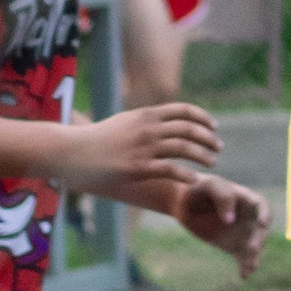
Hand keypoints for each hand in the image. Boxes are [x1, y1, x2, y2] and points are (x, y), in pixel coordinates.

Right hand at [63, 99, 223, 186]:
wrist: (71, 151)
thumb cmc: (95, 139)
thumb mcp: (124, 122)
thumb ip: (143, 122)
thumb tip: (159, 122)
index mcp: (145, 114)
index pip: (183, 110)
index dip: (203, 118)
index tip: (214, 126)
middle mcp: (148, 127)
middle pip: (188, 129)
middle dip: (208, 138)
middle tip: (219, 147)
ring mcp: (144, 147)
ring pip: (184, 147)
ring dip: (202, 155)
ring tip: (212, 163)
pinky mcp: (137, 168)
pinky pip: (170, 170)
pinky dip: (186, 174)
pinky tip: (195, 180)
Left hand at [171, 171, 268, 277]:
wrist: (184, 204)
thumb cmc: (197, 188)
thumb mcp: (208, 185)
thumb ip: (222, 196)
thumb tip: (231, 219)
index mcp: (245, 198)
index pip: (261, 206)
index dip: (265, 214)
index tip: (262, 223)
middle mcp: (248, 217)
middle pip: (261, 229)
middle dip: (260, 238)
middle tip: (252, 248)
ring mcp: (241, 232)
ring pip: (254, 246)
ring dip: (255, 256)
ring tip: (249, 266)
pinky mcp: (233, 246)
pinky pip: (243, 258)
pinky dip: (245, 267)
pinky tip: (244, 276)